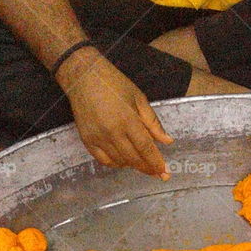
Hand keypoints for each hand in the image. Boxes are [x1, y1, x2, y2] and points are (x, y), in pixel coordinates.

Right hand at [57, 49, 173, 177]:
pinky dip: (115, 164)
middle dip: (147, 168)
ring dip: (132, 165)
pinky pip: (103, 160)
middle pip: (133, 158)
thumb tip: (167, 140)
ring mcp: (98, 138)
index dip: (156, 162)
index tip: (164, 172)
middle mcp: (112, 132)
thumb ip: (153, 122)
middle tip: (157, 173)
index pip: (145, 148)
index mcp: (127, 120)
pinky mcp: (87, 140)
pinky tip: (123, 161)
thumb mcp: (138, 98)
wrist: (83, 76)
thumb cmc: (113, 83)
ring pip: (119, 162)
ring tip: (141, 163)